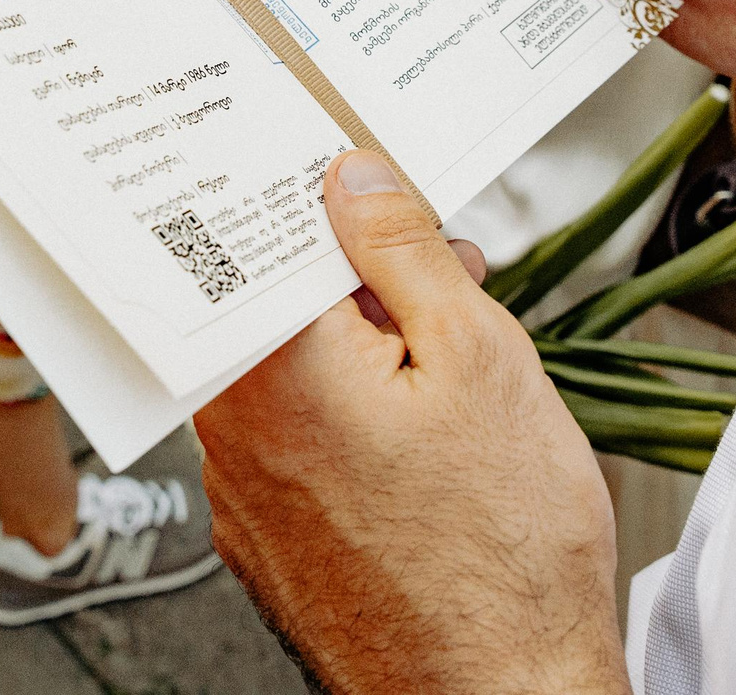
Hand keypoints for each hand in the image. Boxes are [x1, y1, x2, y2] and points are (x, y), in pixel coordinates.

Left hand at [197, 153, 628, 694]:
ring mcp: (242, 495)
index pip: (266, 232)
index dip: (329, 197)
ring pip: (289, 375)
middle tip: (448, 288)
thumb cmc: (503, 557)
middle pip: (277, 303)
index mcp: (270, 367)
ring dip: (358, 355)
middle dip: (359, 281)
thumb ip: (404, 250)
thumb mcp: (478, 356)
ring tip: (448, 381)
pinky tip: (422, 448)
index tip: (370, 183)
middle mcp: (232, 431)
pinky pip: (296, 444)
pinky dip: (348, 424)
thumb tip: (356, 177)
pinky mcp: (267, 541)